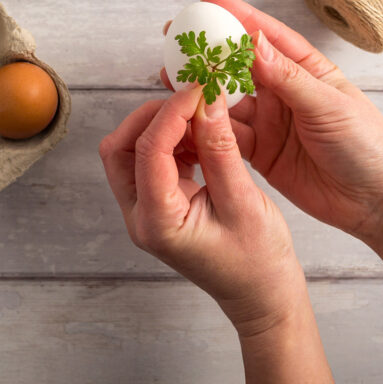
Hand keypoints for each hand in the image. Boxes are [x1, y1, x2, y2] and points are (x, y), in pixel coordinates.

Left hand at [98, 86, 307, 335]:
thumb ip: (220, 150)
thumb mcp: (243, 202)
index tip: (198, 88)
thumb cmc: (257, 261)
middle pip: (121, 149)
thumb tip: (207, 102)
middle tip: (191, 98)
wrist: (261, 295)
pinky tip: (202, 134)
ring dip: (163, 126)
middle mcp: (141, 216)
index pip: (147, 151)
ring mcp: (146, 210)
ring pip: (132, 151)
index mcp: (157, 222)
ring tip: (202, 115)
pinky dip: (173, 139)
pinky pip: (152, 159)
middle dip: (152, 116)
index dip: (171, 113)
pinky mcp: (160, 202)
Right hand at [164, 0, 382, 239]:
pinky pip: (226, 135)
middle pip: (238, 65)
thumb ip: (288, 78)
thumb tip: (255, 41)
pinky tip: (185, 117)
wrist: (376, 203)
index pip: (267, 37)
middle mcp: (284, 93)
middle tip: (176, 36)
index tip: (209, 0)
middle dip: (208, 50)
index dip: (238, 16)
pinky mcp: (260, 152)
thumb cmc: (367, 146)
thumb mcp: (329, 106)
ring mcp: (269, 122)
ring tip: (171, 75)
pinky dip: (205, 127)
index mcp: (307, 71)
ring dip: (200, 89)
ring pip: (226, 100)